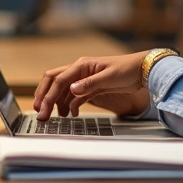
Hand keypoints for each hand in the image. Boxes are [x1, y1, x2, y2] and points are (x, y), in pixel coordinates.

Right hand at [32, 51, 148, 120]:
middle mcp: (79, 71)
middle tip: (40, 112)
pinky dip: (70, 105)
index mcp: (81, 65)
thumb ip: (90, 84)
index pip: (58, 80)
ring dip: (56, 103)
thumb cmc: (127, 69)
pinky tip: (72, 114)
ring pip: (63, 90)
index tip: (42, 108)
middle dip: (45, 97)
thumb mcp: (109, 77)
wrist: (142, 70)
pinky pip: (75, 97)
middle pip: (54, 82)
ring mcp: (84, 80)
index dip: (48, 95)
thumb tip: (71, 89)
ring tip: (54, 117)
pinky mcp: (90, 88)